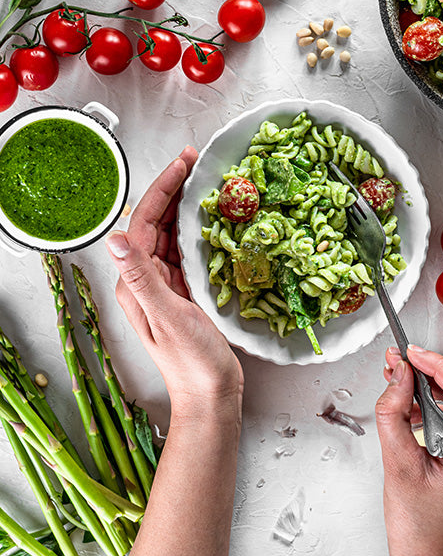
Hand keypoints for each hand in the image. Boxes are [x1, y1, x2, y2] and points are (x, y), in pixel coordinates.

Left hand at [105, 147, 242, 416]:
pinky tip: (213, 219)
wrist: (211, 393)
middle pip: (158, 224)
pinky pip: (189, 252)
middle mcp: (147, 279)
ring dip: (187, 207)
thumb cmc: (192, 360)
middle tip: (196, 162)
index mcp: (137, 282)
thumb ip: (142, 277)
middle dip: (174, 190)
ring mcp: (167, 286)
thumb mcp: (168, 315)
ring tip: (205, 181)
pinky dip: (199, 231)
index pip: (145, 224)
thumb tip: (116, 238)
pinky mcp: (186, 292)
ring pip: (174, 235)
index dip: (162, 190)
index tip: (183, 165)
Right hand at [376, 346, 442, 555]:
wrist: (428, 554)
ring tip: (399, 391)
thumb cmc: (418, 525)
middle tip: (397, 366)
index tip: (411, 353)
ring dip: (431, 392)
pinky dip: (438, 408)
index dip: (437, 366)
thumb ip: (394, 411)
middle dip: (429, 378)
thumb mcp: (397, 462)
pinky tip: (414, 410)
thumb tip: (398, 373)